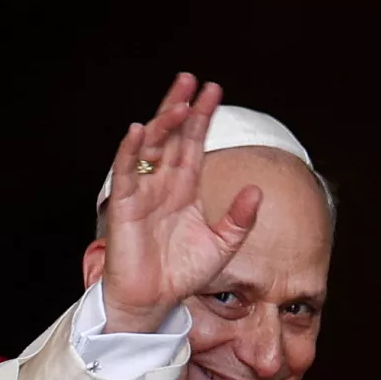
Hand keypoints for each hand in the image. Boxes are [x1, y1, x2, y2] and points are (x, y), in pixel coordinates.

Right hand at [101, 73, 262, 333]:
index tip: (213, 90)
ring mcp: (142, 191)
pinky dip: (130, 151)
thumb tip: (257, 190)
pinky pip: (125, 173)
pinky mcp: (123, 205)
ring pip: (151, 147)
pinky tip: (139, 130)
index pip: (194, 144)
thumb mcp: (222, 244)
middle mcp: (163, 183)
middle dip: (182, 108)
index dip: (203, 118)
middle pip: (172, 136)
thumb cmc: (183, 273)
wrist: (155, 300)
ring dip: (162, 123)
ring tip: (178, 102)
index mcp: (185, 188)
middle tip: (191, 79)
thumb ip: (240, 219)